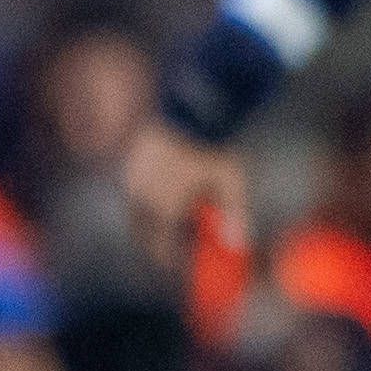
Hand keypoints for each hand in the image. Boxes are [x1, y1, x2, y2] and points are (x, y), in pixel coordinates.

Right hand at [122, 120, 246, 263]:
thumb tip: (240, 244)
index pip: (161, 246)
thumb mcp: (231, 181)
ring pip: (134, 210)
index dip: (170, 258)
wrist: (187, 107)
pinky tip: (159, 188)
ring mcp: (132, 176)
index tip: (179, 263)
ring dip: (147, 219)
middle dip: (154, 242)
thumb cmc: (210, 147)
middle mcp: (141, 197)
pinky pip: (133, 187)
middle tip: (168, 246)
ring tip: (164, 217)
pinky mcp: (131, 157)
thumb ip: (235, 214)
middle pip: (141, 232)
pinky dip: (144, 196)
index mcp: (163, 209)